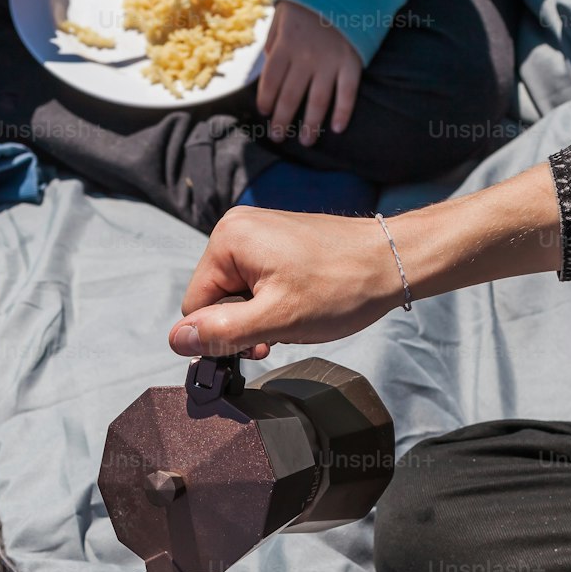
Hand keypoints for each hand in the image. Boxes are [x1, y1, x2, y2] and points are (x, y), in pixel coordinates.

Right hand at [169, 163, 564, 359]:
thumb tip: (176, 341)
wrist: (394, 262)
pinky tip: (304, 305)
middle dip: (247, 324)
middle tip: (284, 330)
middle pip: (217, 300)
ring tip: (299, 316)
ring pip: (240, 297)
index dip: (223, 333)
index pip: (195, 305)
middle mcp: (237, 229)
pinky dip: (278, 304)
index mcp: (227, 240)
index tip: (260, 342)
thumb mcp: (275, 321)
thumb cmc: (341, 287)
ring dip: (264, 318)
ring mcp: (259, 234)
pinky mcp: (279, 244)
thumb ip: (220, 333)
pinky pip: (260, 285)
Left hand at [258, 2, 362, 145]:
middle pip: (290, 98)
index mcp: (285, 44)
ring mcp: (330, 62)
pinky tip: (338, 128)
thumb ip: (273, 39)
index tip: (265, 112)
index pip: (270, 82)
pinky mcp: (352, 62)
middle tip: (278, 137)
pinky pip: (347, 93)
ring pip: (317, 102)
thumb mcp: (283, 11)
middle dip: (283, 121)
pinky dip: (343, 112)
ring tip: (307, 141)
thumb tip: (267, 65)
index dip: (266, 100)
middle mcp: (305, 57)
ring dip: (311, 126)